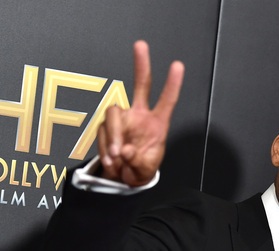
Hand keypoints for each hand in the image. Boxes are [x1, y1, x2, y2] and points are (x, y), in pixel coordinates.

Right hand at [98, 40, 184, 185]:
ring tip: (118, 156)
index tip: (177, 66)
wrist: (125, 177)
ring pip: (112, 114)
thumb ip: (136, 160)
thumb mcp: (144, 169)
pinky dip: (105, 148)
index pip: (166, 101)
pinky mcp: (107, 127)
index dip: (172, 84)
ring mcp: (122, 120)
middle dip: (141, 65)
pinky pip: (102, 133)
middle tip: (140, 45)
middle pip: (140, 86)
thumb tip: (126, 150)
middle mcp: (139, 116)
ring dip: (113, 135)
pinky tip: (113, 159)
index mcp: (156, 124)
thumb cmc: (141, 168)